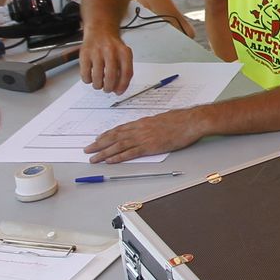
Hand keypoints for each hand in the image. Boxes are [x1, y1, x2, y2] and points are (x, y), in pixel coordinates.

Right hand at [80, 31, 133, 93]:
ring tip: (99, 84)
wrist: (100, 30)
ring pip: (97, 77)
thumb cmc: (113, 45)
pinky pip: (85, 74)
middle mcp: (111, 51)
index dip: (122, 86)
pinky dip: (88, 80)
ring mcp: (96, 52)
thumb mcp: (124, 54)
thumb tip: (119, 89)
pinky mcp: (84, 54)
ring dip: (98, 85)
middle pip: (111, 77)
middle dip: (109, 88)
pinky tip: (90, 77)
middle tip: (107, 89)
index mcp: (124, 52)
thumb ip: (125, 70)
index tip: (118, 92)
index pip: (126, 73)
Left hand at [85, 107, 206, 163]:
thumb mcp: (163, 118)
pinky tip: (109, 160)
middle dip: (99, 144)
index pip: (120, 129)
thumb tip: (149, 127)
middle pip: (115, 137)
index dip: (107, 134)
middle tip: (87, 149)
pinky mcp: (150, 146)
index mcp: (143, 122)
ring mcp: (144, 137)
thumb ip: (153, 124)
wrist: (191, 121)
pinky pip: (130, 153)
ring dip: (104, 152)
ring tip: (93, 158)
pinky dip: (118, 157)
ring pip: (118, 145)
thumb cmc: (182, 120)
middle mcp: (140, 129)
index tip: (98, 138)